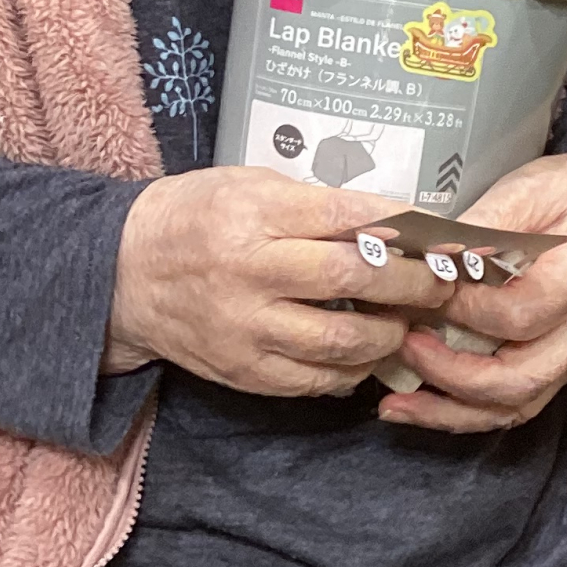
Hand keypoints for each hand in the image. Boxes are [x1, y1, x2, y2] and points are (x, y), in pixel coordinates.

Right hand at [107, 168, 448, 396]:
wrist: (123, 274)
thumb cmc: (195, 217)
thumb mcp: (248, 186)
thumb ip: (314, 204)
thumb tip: (392, 220)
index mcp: (254, 214)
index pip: (346, 216)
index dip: (403, 226)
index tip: (440, 233)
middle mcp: (250, 272)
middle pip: (352, 278)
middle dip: (412, 281)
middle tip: (442, 280)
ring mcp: (245, 328)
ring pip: (340, 341)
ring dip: (390, 333)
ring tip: (407, 321)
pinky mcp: (242, 371)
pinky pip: (313, 381)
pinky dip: (351, 370)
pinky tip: (366, 353)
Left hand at [378, 140, 566, 436]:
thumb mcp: (529, 190)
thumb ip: (483, 226)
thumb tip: (433, 257)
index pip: (522, 314)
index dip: (466, 310)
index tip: (426, 291)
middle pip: (521, 380)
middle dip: (452, 374)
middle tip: (404, 345)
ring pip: (517, 407)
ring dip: (452, 412)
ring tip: (396, 404)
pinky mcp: (559, 367)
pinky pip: (515, 405)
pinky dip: (465, 414)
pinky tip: (421, 406)